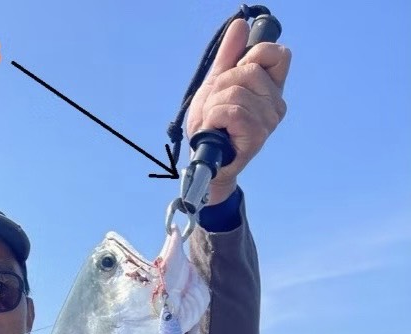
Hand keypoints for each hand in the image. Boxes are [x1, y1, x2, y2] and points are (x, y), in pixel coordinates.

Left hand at [186, 18, 290, 204]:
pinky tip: (215, 130)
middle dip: (221, 85)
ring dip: (213, 105)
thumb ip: (229, 55)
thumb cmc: (213, 125)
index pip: (278, 54)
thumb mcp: (217, 84)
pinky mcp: (256, 137)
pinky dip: (214, 117)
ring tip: (215, 121)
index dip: (253, 55)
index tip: (237, 72)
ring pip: (235, 92)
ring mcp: (269, 122)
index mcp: (272, 88)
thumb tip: (240, 25)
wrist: (203, 160)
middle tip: (217, 106)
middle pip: (247, 71)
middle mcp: (276, 104)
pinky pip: (232, 111)